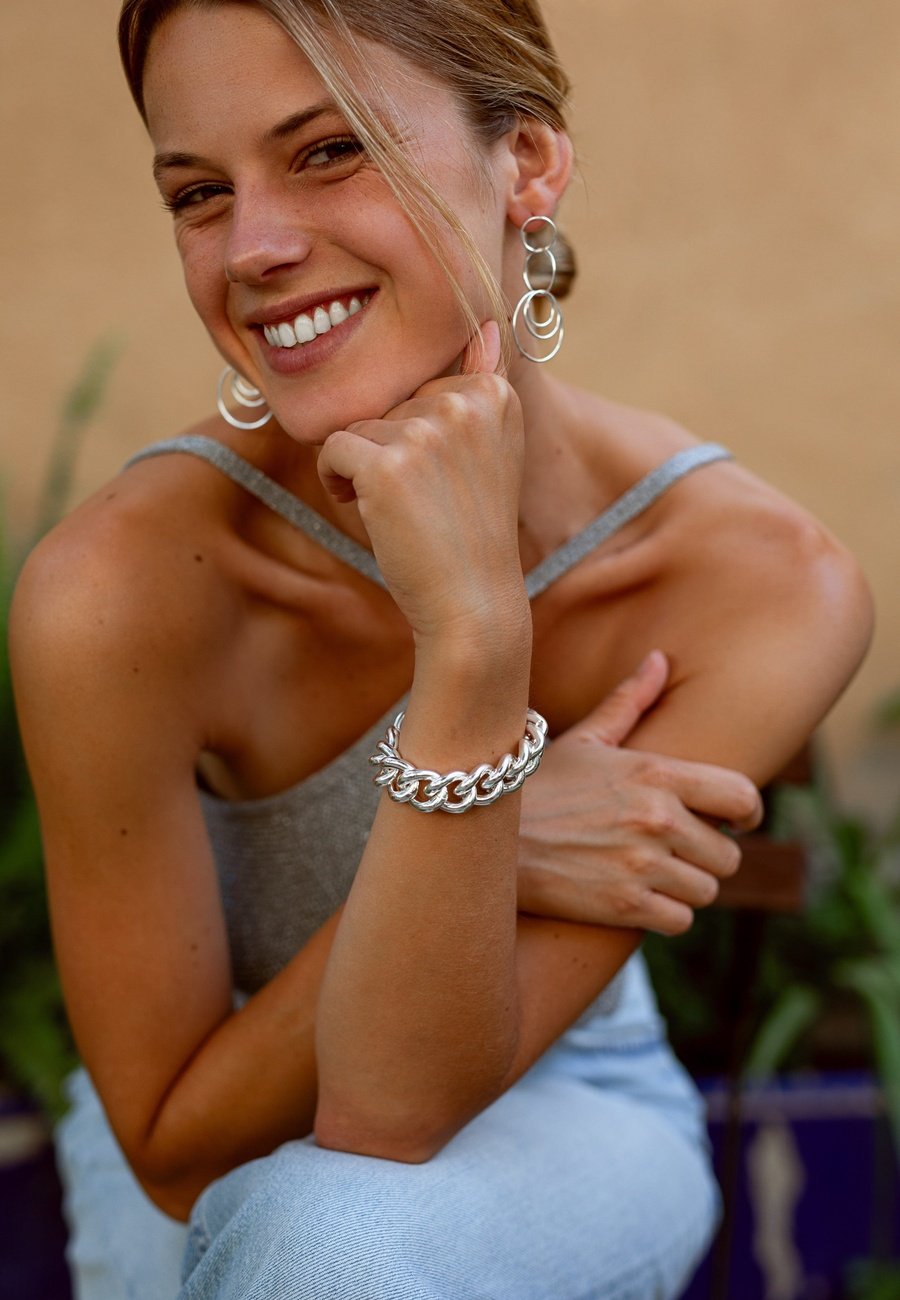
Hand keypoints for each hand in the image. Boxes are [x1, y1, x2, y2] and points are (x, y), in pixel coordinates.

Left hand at [317, 323, 527, 644]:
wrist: (472, 600)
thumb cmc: (471, 530)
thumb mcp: (491, 448)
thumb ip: (481, 383)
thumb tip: (482, 323)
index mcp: (494, 393)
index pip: (420, 387)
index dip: (419, 436)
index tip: (450, 480)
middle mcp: (465, 403)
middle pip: (387, 404)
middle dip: (391, 450)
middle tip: (428, 501)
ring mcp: (427, 432)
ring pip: (357, 427)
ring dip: (365, 469)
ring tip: (406, 510)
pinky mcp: (387, 464)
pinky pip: (332, 449)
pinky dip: (338, 482)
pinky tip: (375, 513)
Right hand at [518, 652, 762, 934]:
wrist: (485, 840)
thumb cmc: (536, 787)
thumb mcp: (584, 740)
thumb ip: (629, 703)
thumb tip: (659, 660)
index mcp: (655, 773)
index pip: (741, 796)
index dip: (747, 814)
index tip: (737, 822)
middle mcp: (657, 818)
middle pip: (726, 854)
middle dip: (705, 856)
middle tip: (676, 853)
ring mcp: (641, 864)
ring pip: (705, 891)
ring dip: (684, 888)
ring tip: (652, 875)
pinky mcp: (624, 906)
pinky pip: (679, 920)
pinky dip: (664, 915)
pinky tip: (638, 899)